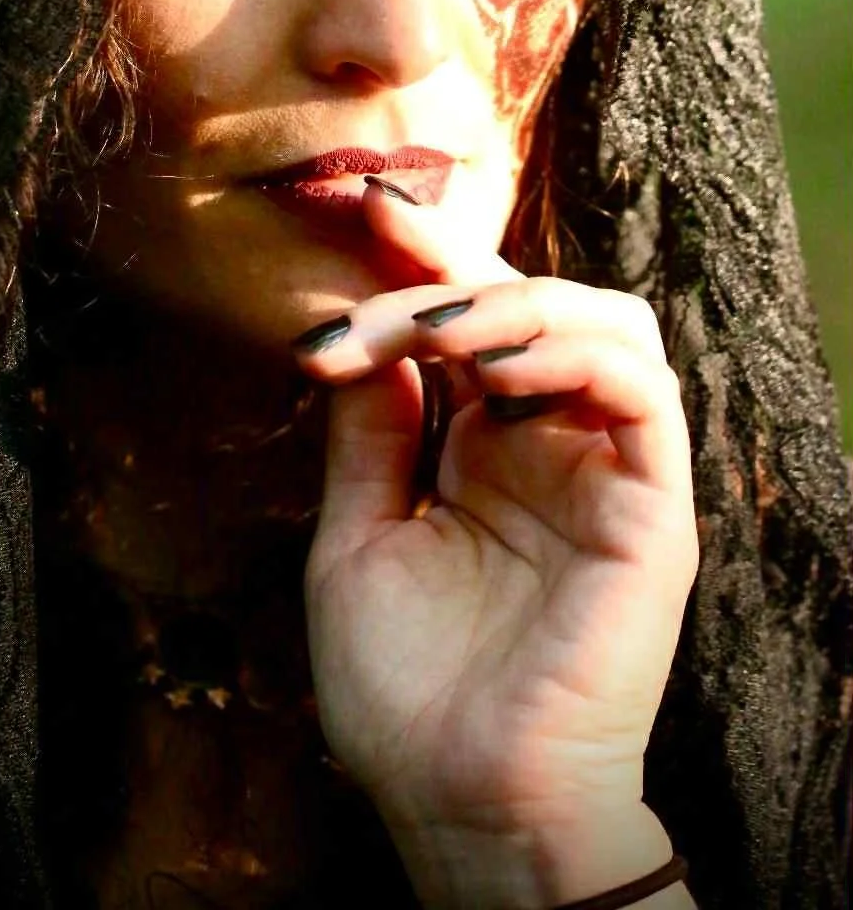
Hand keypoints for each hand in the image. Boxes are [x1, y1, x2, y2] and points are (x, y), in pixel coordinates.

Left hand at [294, 170, 697, 907]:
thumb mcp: (358, 538)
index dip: (423, 262)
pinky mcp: (653, 507)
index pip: (468, 326)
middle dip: (454, 263)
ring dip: (516, 300)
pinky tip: (501, 368)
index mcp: (483, 451)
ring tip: (437, 324)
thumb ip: (372, 436)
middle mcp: (549, 447)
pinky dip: (578, 354)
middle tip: (381, 243)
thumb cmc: (402, 691)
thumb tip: (362, 336)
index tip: (363, 208)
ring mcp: (605, 473)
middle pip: (531, 304)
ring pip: (605, 323)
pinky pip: (643, 393)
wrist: (457, 803)